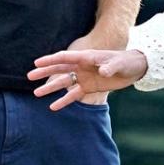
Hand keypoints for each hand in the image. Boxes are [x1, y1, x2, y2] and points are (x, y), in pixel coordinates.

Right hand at [27, 48, 147, 110]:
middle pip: (59, 69)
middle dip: (44, 73)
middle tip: (29, 76)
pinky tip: (53, 107)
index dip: (50, 60)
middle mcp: (81, 67)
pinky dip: (64, 101)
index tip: (36, 63)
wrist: (133, 68)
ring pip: (63, 82)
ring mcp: (83, 77)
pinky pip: (73, 95)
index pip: (64, 58)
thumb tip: (103, 72)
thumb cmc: (125, 61)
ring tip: (37, 93)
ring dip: (50, 88)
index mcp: (86, 57)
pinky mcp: (89, 88)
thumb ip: (109, 67)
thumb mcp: (119, 63)